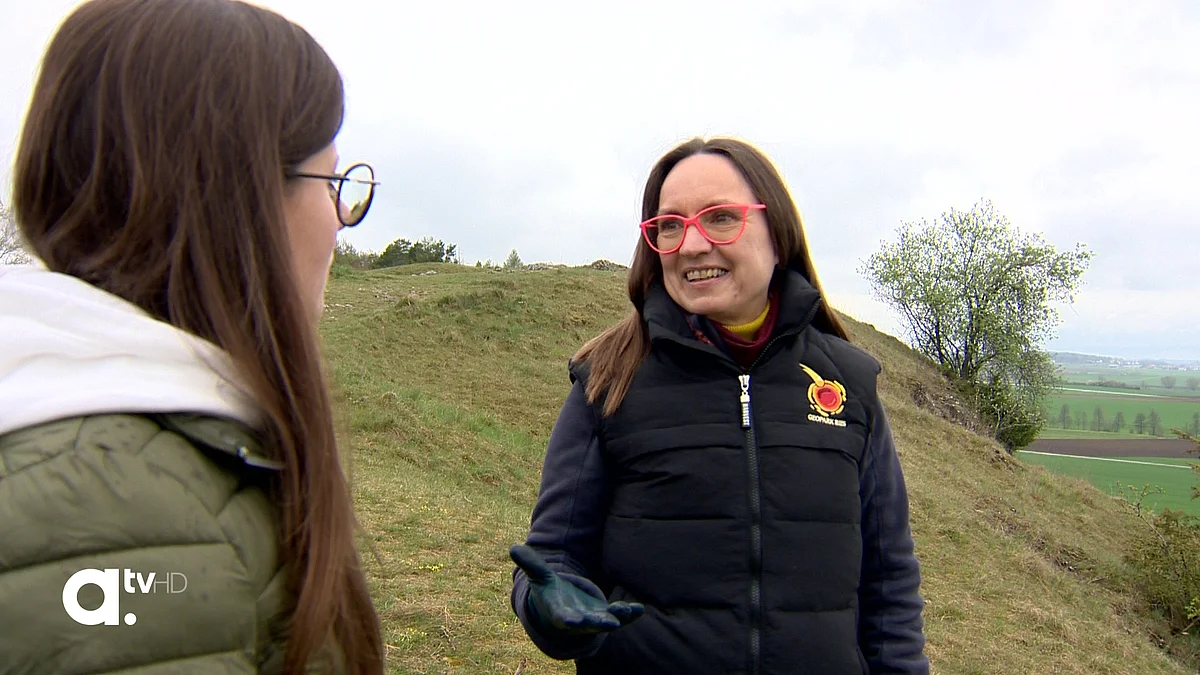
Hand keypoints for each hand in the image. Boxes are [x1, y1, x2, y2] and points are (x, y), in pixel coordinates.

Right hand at [510, 544, 643, 634]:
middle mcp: (578, 621)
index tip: (571, 621)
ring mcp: (594, 621)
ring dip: (617, 618)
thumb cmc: (550, 592)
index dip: (568, 619)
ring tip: (626, 610)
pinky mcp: (607, 616)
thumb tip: (513, 548)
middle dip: (599, 623)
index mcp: (560, 613)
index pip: (563, 618)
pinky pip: (620, 618)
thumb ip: (530, 564)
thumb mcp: (540, 578)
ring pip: (607, 622)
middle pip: (589, 624)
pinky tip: (640, 608)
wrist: (563, 609)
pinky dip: (630, 615)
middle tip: (610, 623)